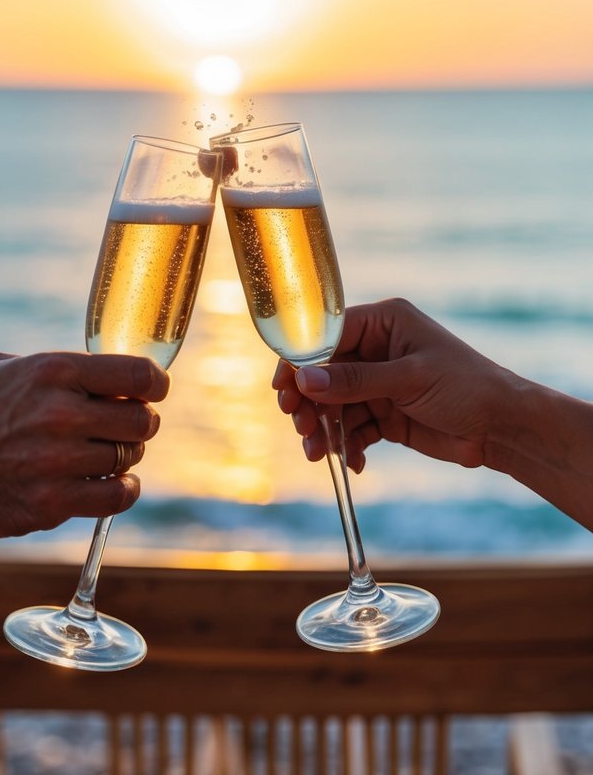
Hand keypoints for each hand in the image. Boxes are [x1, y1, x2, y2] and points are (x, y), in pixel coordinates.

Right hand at [0, 351, 168, 538]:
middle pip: (141, 419)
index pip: (136, 374)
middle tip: (125, 424)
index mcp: (52, 371)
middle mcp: (60, 414)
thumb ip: (56, 368)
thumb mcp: (2, 367)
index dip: (155, 383)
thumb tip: (103, 375)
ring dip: (125, 456)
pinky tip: (111, 483)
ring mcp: (56, 462)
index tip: (153, 390)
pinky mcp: (50, 504)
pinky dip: (122, 491)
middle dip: (140, 421)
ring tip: (105, 453)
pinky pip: (114, 498)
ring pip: (129, 458)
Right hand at [273, 298, 519, 473]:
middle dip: (309, 400)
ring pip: (335, 404)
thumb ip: (356, 381)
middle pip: (325, 373)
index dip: (301, 360)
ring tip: (317, 453)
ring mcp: (379, 383)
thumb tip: (306, 380)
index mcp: (384, 323)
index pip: (328, 336)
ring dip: (323, 429)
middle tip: (299, 424)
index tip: (282, 387)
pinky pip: (353, 427)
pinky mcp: (385, 414)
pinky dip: (347, 445)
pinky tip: (351, 462)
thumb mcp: (409, 379)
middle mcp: (377, 349)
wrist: (503, 428)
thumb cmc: (466, 386)